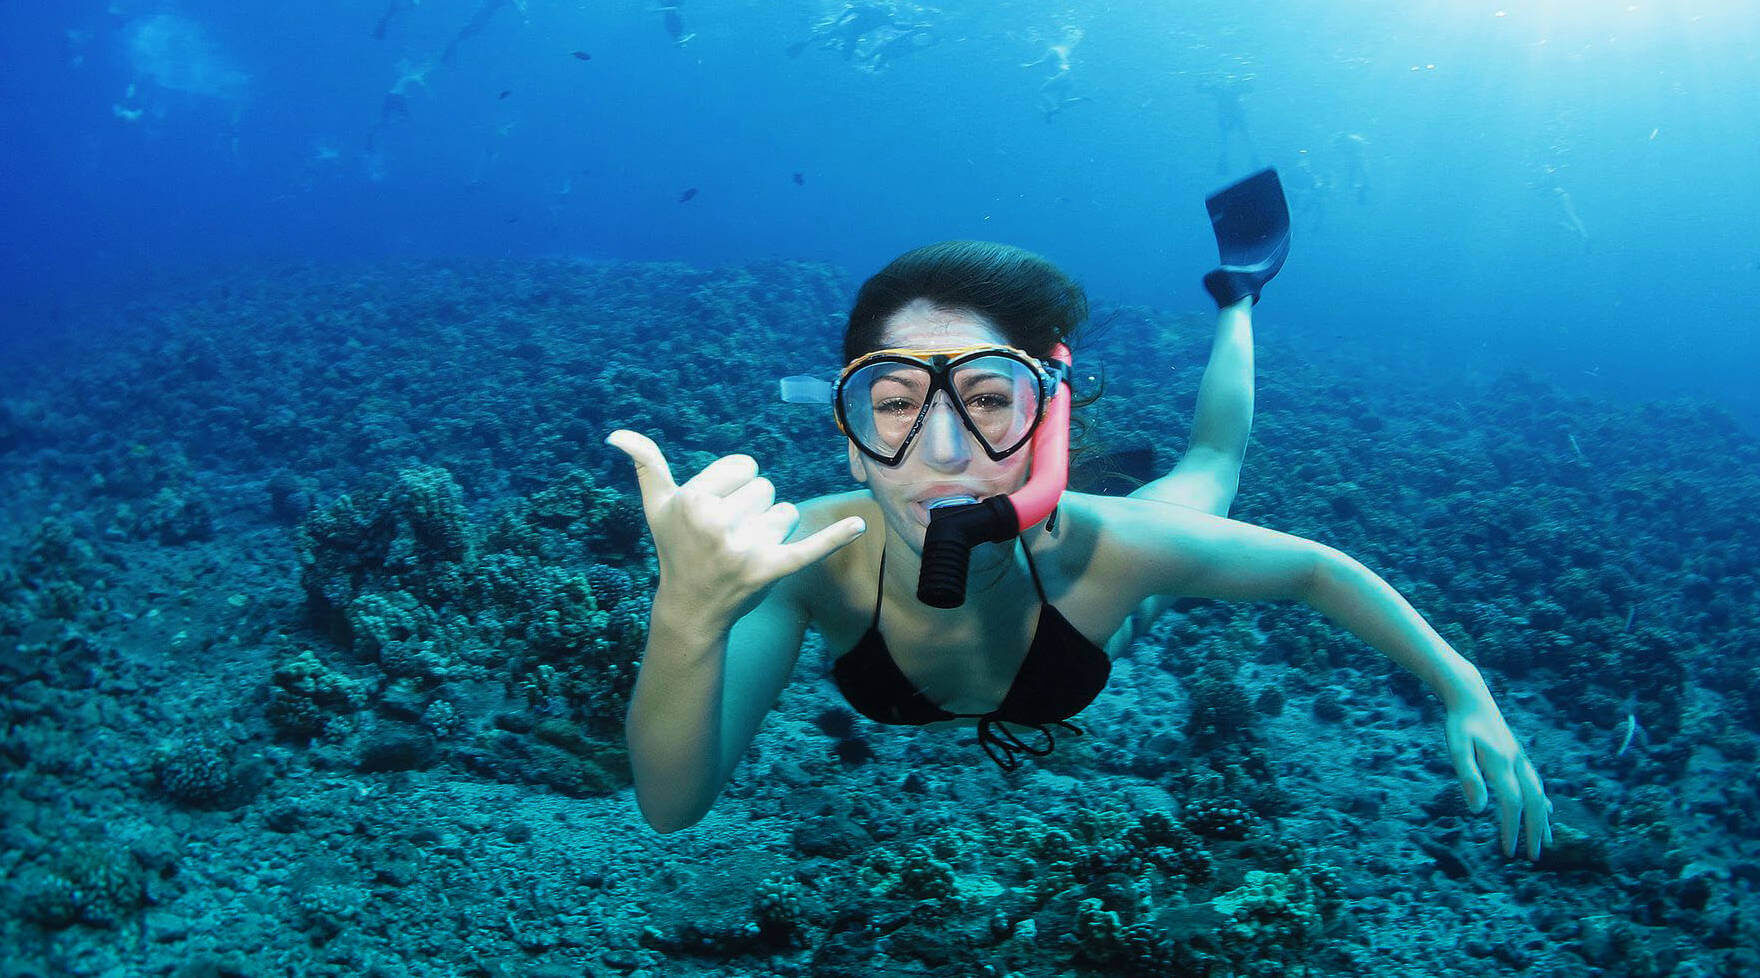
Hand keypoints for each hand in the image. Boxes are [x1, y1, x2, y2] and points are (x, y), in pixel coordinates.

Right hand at [605, 430, 864, 624]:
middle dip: (752, 509)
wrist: (690, 610)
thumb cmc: (675, 549)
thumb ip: (646, 465)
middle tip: (727, 537)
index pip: (745, 467)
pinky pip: (810, 546)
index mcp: (693, 500)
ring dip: (771, 529)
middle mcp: (717, 524)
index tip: (716, 511)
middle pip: (766, 488)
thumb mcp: (658, 507)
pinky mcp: (772, 571)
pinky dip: (834, 535)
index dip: (735, 486)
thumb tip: (616, 435)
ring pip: (785, 513)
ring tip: (742, 551)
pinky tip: (858, 524)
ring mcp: (745, 550)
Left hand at [1445, 698, 1552, 858]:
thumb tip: (1479, 810)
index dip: (1512, 829)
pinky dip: (1543, 801)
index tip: (1509, 852)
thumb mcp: (1457, 749)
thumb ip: (1469, 778)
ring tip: (1547, 841)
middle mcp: (1517, 763)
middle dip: (1534, 831)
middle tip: (1535, 858)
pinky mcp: (1519, 756)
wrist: (1470, 696)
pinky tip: (1547, 810)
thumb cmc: (1459, 724)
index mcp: (1502, 763)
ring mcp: (1521, 759)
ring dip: (1542, 820)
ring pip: (1540, 794)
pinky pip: (1537, 783)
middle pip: (1533, 803)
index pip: (1512, 803)